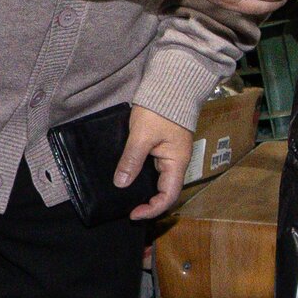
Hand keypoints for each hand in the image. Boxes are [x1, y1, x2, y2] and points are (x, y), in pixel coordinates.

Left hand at [115, 105, 194, 221]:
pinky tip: (129, 176)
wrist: (170, 84)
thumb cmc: (160, 109)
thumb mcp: (142, 135)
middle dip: (147, 202)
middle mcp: (175, 162)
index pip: (168, 196)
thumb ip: (132, 160)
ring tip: (126, 195)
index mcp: (176, 163)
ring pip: (158, 181)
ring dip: (144, 190)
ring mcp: (169, 155)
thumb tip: (121, 183)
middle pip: (164, 191)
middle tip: (127, 207)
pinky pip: (153, 169)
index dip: (152, 209)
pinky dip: (142, 177)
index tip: (133, 213)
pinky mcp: (162, 147)